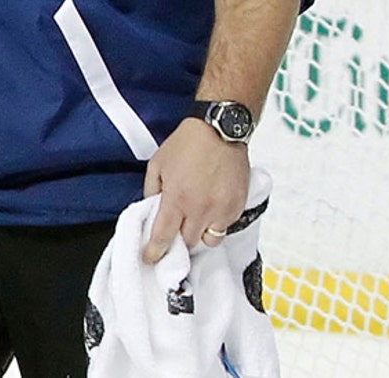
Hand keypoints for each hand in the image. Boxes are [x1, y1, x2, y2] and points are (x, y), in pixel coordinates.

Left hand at [141, 118, 250, 261]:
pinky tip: (211, 207)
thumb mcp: (158, 165)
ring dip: (200, 234)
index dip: (155, 251)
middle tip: (175, 229)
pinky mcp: (238, 207)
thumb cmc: (187, 144)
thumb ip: (152, 191)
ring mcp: (223, 209)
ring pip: (210, 239)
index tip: (150, 258)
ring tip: (195, 219)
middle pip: (188, 243)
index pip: (164, 236)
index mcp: (177, 199)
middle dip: (179, 240)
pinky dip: (217, 222)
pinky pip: (226, 226)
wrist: (220, 131)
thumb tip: (152, 209)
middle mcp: (201, 209)